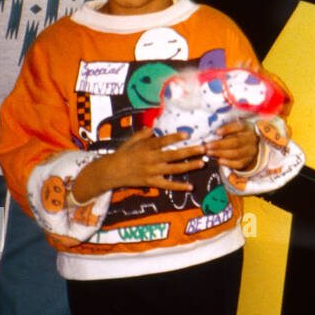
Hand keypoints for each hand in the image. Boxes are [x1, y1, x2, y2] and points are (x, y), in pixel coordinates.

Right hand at [73, 128, 203, 202]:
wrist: (111, 172)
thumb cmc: (123, 154)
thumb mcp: (132, 140)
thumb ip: (144, 134)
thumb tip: (153, 127)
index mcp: (147, 147)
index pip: (163, 141)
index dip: (175, 138)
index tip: (187, 135)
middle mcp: (151, 159)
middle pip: (173, 155)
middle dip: (190, 152)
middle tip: (203, 148)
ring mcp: (152, 172)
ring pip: (174, 169)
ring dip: (189, 166)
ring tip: (202, 163)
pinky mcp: (151, 182)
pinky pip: (167, 185)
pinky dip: (179, 187)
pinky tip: (191, 186)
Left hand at [204, 121, 259, 170]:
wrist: (248, 146)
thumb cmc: (237, 135)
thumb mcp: (234, 129)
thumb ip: (224, 131)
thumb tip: (210, 133)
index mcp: (247, 128)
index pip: (239, 127)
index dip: (228, 129)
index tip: (216, 132)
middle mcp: (251, 139)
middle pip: (236, 142)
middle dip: (220, 144)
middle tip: (207, 146)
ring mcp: (251, 151)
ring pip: (236, 153)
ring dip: (221, 153)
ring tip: (209, 153)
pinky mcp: (248, 161)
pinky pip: (238, 164)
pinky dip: (228, 163)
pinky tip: (219, 161)